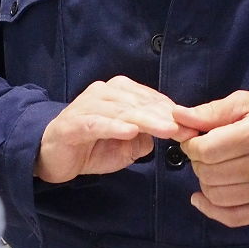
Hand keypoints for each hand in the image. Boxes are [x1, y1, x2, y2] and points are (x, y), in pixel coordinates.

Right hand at [35, 76, 195, 184]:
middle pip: (141, 103)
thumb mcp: (128, 145)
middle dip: (166, 118)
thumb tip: (169, 132)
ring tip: (168, 131)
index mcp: (120, 92)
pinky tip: (129, 132)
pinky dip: (113, 127)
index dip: (174, 113)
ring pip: (122, 111)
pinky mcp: (73, 123)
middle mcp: (104, 92)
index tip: (195, 127)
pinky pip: (96, 123)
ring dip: (147, 121)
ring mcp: (87, 106)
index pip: (152, 99)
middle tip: (188, 131)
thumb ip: (147, 136)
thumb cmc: (93, 147)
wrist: (53, 155)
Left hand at [174, 91, 248, 226]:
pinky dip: (210, 210)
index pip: (206, 150)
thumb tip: (177, 116)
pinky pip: (232, 218)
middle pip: (209, 173)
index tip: (195, 140)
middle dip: (198, 163)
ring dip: (205, 182)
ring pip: (216, 195)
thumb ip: (210, 111)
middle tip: (205, 154)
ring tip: (212, 169)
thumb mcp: (245, 104)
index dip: (191, 145)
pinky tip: (202, 197)